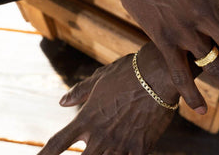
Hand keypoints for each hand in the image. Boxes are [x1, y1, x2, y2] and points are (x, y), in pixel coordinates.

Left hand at [38, 47, 176, 154]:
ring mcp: (120, 143)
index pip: (58, 143)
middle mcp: (100, 134)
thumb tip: (61, 102)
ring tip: (101, 154)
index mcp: (88, 117)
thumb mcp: (101, 78)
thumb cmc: (129, 72)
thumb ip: (80, 91)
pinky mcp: (140, 147)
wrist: (159, 72)